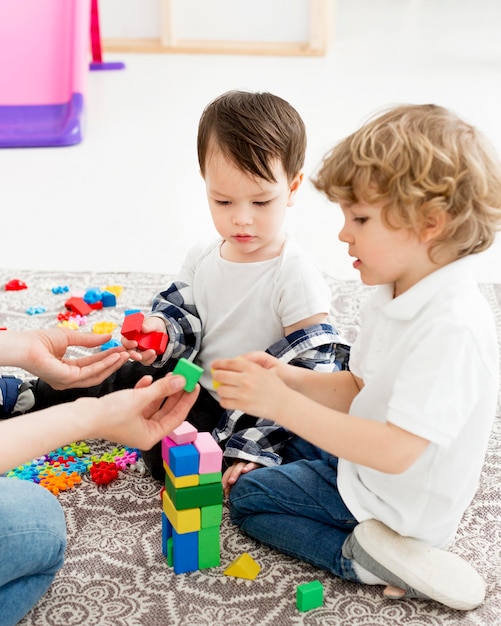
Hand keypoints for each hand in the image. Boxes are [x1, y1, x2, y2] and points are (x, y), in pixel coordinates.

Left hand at [11, 328, 129, 388]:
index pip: (91, 365)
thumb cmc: (39, 341)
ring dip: (112, 364)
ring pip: (97, 375)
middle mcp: (68, 378)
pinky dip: (104, 364)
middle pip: (97, 372)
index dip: (107, 357)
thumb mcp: (70, 337)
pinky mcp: (68, 379)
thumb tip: (106, 336)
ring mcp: (68, 381)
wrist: (25, 345)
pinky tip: (114, 357)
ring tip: (124, 355)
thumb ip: (89, 339)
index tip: (119, 349)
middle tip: (127, 353)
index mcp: (67, 369)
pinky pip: (91, 373)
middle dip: (113, 362)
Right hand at [79, 374, 199, 449]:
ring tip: (170, 374)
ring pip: (154, 404)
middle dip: (176, 393)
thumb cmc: (108, 415)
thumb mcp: (140, 399)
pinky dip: (145, 391)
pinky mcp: (125, 414)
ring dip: (161, 390)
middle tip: (186, 378)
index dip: (187, 401)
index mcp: (151, 436)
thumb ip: (162, 389)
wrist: (81, 416)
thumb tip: (181, 381)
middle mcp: (144, 432)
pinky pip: (141, 402)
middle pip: (167, 410)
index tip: (195, 387)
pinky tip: (147, 380)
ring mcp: (134, 423)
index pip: (176, 417)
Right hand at [123, 316, 165, 364]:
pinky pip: (145, 361)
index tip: (135, 343)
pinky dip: (150, 359)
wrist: (162, 331)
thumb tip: (143, 327)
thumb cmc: (153, 325)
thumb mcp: (152, 322)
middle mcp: (132, 344)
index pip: (124, 340)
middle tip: (140, 356)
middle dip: (133, 355)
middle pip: (128, 352)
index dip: (128, 343)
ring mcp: (138, 351)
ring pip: (137, 358)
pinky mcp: (144, 356)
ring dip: (144, 357)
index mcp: (130, 334)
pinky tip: (154, 355)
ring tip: (153, 352)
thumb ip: (148, 324)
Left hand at [212, 353, 287, 419]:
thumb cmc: (274, 387)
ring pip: (221, 390)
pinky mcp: (242, 405)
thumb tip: (231, 366)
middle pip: (221, 375)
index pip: (229, 363)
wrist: (283, 403)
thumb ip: (248, 367)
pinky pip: (224, 402)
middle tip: (217, 378)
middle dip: (216, 376)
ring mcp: (243, 393)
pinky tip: (228, 400)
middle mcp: (245, 379)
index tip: (214, 365)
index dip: (218, 363)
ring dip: (220, 390)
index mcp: (251, 368)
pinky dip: (224, 401)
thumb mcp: (263, 371)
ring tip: (224, 390)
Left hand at [222, 461, 261, 496]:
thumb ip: (236, 486)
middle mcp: (241, 464)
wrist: (267, 470)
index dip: (224, 479)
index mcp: (236, 468)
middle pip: (232, 469)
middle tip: (225, 485)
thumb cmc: (253, 476)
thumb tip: (227, 496)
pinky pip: (252, 463)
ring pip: (240, 466)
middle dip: (228, 477)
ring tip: (231, 481)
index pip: (228, 472)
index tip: (222, 488)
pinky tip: (244, 471)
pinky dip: (248, 467)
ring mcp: (248, 462)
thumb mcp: (244, 480)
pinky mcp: (257, 462)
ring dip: (235, 473)